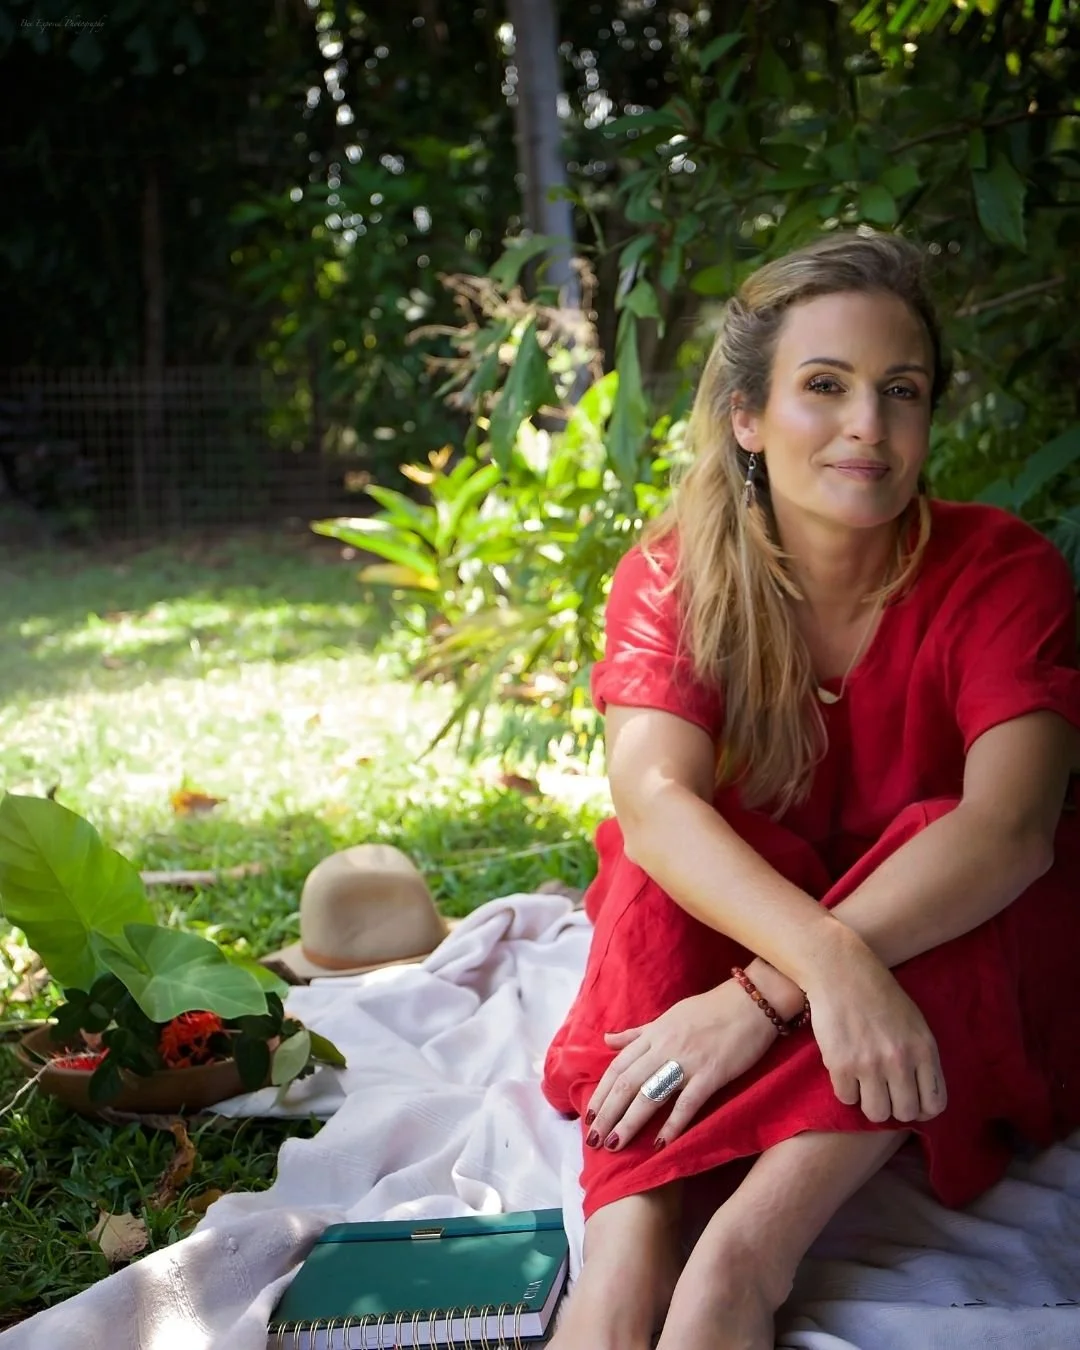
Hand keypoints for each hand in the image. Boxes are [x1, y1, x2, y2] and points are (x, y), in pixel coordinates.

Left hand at [583, 980, 777, 1152]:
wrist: (751, 1001)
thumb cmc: (710, 1009)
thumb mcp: (668, 1016)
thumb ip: (638, 1033)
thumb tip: (607, 1040)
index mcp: (654, 1034)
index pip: (618, 1066)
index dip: (601, 1093)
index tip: (588, 1115)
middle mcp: (664, 1047)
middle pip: (627, 1084)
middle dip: (608, 1113)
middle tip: (594, 1140)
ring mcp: (687, 1061)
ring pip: (650, 1095)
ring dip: (630, 1122)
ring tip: (615, 1144)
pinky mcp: (712, 1074)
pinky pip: (687, 1103)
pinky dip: (672, 1124)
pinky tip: (660, 1144)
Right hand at [807, 942, 946, 1123]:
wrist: (841, 971)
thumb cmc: (879, 994)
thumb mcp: (915, 1023)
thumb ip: (921, 1057)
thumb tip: (921, 1096)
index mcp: (924, 1049)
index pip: (934, 1104)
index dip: (921, 1109)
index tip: (909, 1101)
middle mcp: (900, 1060)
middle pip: (904, 1113)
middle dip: (894, 1107)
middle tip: (883, 1092)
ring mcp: (870, 1065)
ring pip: (876, 1113)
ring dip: (869, 1102)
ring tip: (863, 1084)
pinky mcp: (841, 1064)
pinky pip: (847, 1098)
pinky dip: (845, 1089)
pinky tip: (844, 1070)